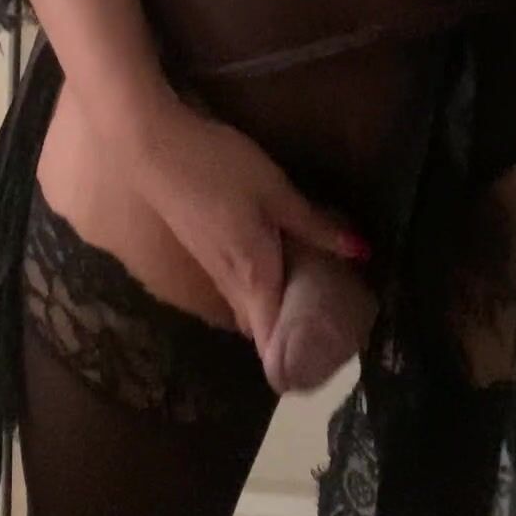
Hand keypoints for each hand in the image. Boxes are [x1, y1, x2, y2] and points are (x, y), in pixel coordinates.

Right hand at [116, 90, 370, 355]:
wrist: (154, 153)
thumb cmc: (220, 170)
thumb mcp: (276, 191)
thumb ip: (314, 225)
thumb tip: (360, 252)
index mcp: (254, 275)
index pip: (268, 340)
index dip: (291, 360)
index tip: (322, 363)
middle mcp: (230, 283)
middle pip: (258, 328)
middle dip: (286, 337)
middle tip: (326, 329)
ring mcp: (211, 269)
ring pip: (246, 307)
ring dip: (271, 313)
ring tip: (309, 303)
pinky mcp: (201, 252)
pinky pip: (235, 288)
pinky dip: (258, 291)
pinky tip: (275, 269)